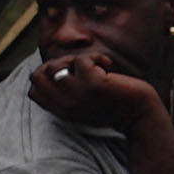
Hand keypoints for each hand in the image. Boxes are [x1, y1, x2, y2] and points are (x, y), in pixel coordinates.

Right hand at [24, 33, 173, 145]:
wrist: (140, 117)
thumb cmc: (114, 108)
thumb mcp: (83, 106)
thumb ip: (67, 95)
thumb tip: (52, 70)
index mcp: (62, 111)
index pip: (33, 92)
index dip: (45, 78)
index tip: (66, 75)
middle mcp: (65, 104)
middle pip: (37, 76)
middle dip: (53, 64)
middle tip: (75, 67)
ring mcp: (78, 94)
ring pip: (54, 66)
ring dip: (72, 59)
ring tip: (92, 64)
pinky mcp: (93, 83)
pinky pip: (82, 59)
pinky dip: (95, 57)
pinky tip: (107, 64)